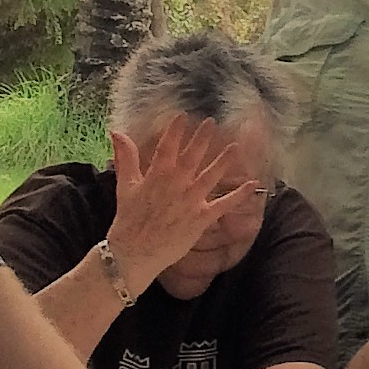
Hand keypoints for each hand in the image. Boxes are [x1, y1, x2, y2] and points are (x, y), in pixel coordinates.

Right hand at [106, 113, 259, 282]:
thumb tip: (116, 131)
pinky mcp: (202, 218)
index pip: (168, 146)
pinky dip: (239, 195)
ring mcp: (191, 200)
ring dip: (224, 160)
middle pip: (193, 156)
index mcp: (157, 175)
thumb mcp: (124, 185)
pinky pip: (224, 204)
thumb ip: (126, 157)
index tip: (183, 116)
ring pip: (211, 175)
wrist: (135, 252)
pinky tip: (253, 184)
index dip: (176, 130)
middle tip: (212, 122)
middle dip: (202, 138)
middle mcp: (177, 184)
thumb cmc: (129, 220)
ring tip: (235, 146)